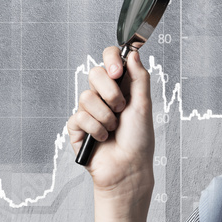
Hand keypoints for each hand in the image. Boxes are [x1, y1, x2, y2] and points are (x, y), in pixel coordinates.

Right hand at [67, 46, 154, 199]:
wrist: (128, 168)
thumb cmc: (139, 140)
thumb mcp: (144, 104)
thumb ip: (139, 77)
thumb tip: (134, 53)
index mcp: (120, 86)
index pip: (110, 59)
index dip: (110, 59)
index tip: (117, 71)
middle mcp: (103, 95)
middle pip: (94, 73)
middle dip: (110, 92)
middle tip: (120, 108)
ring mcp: (88, 110)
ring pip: (86, 97)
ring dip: (105, 116)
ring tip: (113, 129)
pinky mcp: (77, 126)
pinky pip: (79, 117)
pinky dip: (96, 129)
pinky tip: (102, 138)